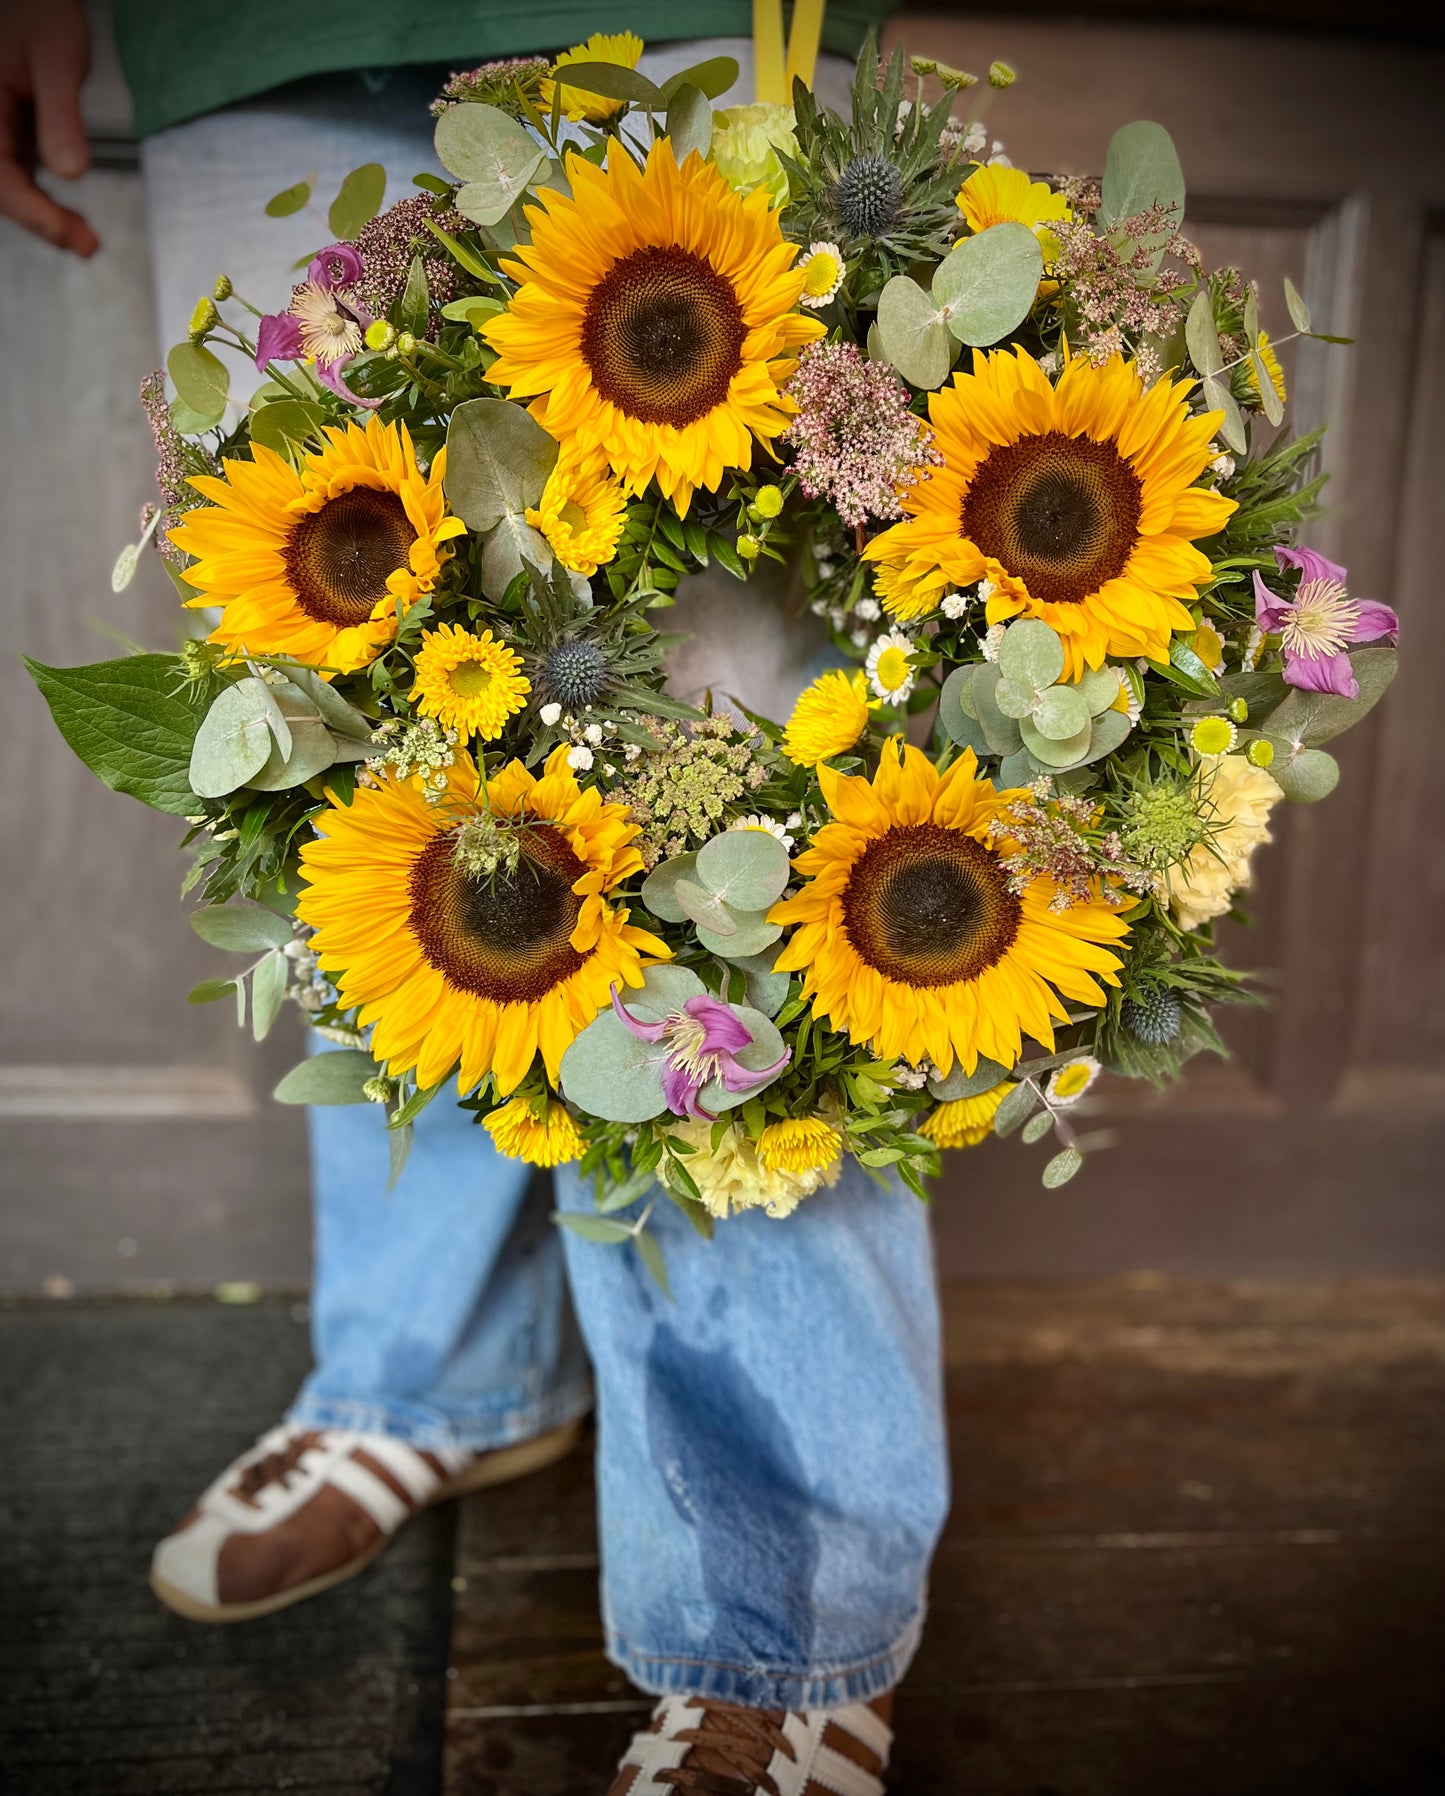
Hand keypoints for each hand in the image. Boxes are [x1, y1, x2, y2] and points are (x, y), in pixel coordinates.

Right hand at [0, 0, 95, 254]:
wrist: (32, 0)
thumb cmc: (37, 10)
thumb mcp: (57, 58)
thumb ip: (61, 115)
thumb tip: (70, 170)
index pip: (1, 179)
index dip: (35, 214)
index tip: (71, 237)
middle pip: (2, 189)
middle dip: (43, 222)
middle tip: (86, 246)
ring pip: (10, 185)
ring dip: (44, 215)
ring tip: (84, 238)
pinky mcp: (5, 131)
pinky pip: (17, 172)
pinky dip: (43, 196)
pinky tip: (71, 215)